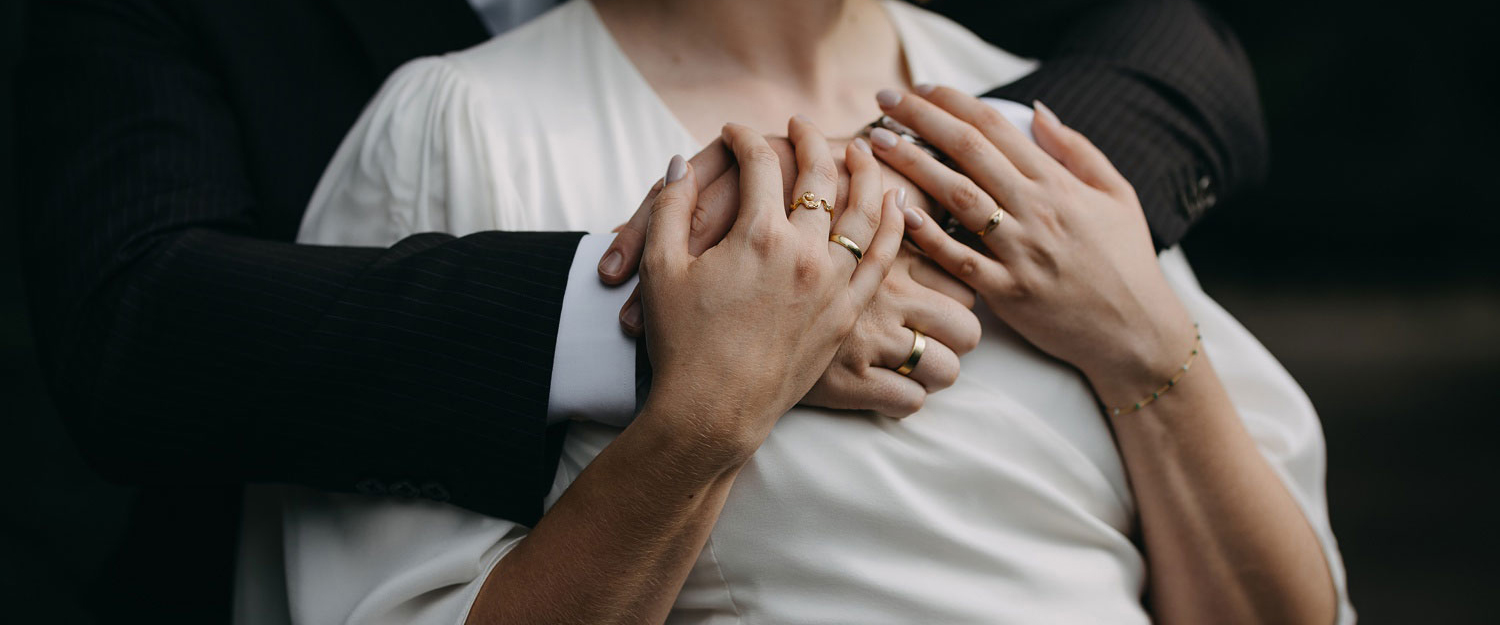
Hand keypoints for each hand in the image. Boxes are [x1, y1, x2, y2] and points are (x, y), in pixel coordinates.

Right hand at [599, 133, 958, 417]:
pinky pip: (883, 260)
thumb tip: (683, 163)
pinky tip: (896, 205)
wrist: (713, 411)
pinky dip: (894, 225)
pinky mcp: (847, 316)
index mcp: (758, 235)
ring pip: (866, 212)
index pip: (760, 164)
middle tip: (800, 125)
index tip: (735, 131)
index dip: (745, 139)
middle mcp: (805, 254)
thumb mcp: (661, 268)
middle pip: (821, 177)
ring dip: (867, 173)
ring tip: (863, 151)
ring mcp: (833, 285)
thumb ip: (671, 207)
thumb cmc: (681, 343)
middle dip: (810, 140)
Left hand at [869, 86, 1195, 403]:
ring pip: (958, 198)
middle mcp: (1037, 211)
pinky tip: (902, 212)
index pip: (995, 128)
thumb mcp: (1118, 194)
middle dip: (921, 120)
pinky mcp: (1009, 293)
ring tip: (878, 144)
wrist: (1137, 331)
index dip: (953, 102)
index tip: (920, 88)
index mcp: (1059, 184)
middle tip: (884, 100)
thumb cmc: (1127, 261)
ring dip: (914, 166)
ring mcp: (1021, 252)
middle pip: (968, 152)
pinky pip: (962, 260)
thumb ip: (1077, 150)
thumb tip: (1036, 111)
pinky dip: (931, 236)